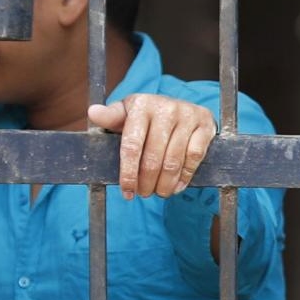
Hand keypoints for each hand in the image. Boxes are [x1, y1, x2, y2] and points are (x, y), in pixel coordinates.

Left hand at [87, 93, 216, 197]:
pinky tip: (176, 186)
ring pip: (174, 160)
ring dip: (165, 183)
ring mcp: (188, 116)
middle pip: (153, 157)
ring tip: (159, 193)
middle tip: (143, 194)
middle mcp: (166, 108)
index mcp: (142, 105)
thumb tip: (93, 112)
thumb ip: (110, 117)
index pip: (132, 145)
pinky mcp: (205, 125)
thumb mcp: (126, 113)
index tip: (127, 191)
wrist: (181, 105)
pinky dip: (184, 177)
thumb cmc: (148, 115)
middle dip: (147, 182)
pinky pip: (194, 157)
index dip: (129, 173)